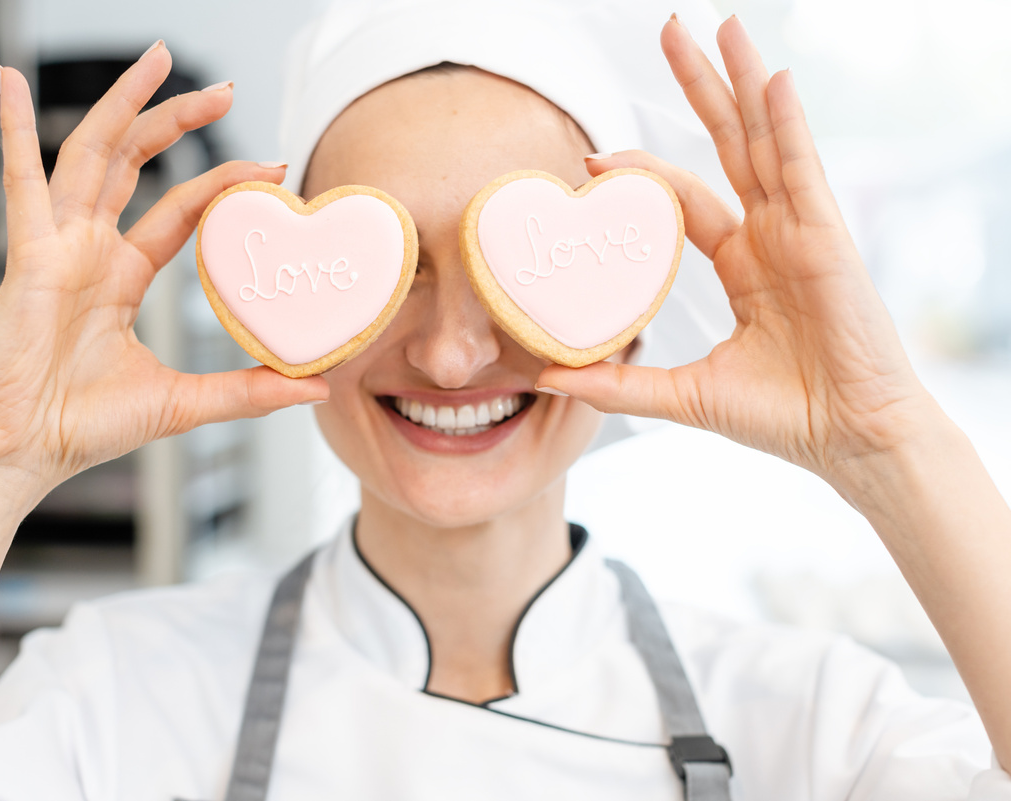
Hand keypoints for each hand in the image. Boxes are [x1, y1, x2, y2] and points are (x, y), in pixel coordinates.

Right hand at [0, 43, 327, 490]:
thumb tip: (314, 386)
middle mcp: (87, 250)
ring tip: (159, 59)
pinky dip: (13, 128)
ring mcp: (56, 247)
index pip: (177, 210)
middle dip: (177, 121)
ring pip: (90, 154)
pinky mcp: (27, 256)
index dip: (221, 184)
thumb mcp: (181, 403)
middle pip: (135, 163)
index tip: (271, 168)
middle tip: (226, 92)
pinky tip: (9, 80)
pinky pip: (20, 181)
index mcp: (119, 276)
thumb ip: (246, 391)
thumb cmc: (82, 429)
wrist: (20, 455)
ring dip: (123, 105)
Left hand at [537, 16, 932, 488]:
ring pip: (765, 141)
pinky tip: (771, 81)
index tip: (592, 160)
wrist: (847, 441)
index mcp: (741, 263)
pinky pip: (802, 170)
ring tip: (722, 26)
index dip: (642, 174)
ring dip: (743, 83)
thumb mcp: (685, 394)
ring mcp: (800, 231)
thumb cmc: (782, 417)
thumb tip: (548, 377)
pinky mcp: (827, 239)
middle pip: (728, 145)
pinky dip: (787, 124)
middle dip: (701, 88)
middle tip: (671, 31)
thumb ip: (620, 384)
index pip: (684, 199)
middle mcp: (770, 236)